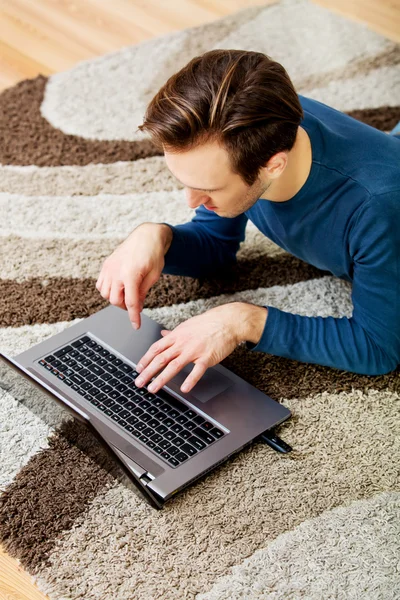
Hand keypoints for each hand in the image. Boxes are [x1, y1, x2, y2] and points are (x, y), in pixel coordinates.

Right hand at [95, 222, 172, 328]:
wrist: (146, 236)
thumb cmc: (153, 254)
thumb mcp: (153, 276)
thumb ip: (143, 292)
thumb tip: (136, 307)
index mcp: (131, 274)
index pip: (131, 302)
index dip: (134, 316)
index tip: (136, 326)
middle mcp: (116, 271)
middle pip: (115, 300)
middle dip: (125, 306)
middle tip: (135, 303)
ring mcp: (109, 268)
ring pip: (105, 294)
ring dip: (116, 298)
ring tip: (127, 294)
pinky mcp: (106, 265)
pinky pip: (101, 285)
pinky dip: (108, 290)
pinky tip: (118, 288)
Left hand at [134, 302, 267, 393]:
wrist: (228, 321)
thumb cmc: (208, 324)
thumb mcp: (187, 325)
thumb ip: (174, 333)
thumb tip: (163, 334)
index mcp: (177, 335)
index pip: (156, 348)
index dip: (145, 359)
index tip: (138, 369)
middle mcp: (182, 343)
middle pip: (160, 358)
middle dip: (148, 372)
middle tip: (139, 382)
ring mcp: (194, 350)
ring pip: (174, 366)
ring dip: (161, 378)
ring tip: (153, 388)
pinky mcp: (206, 357)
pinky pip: (197, 370)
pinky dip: (190, 380)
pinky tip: (183, 389)